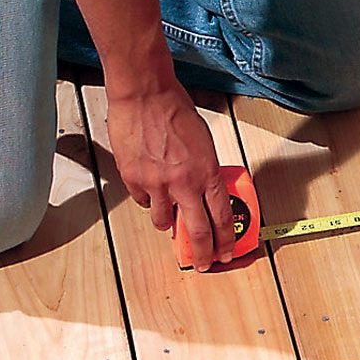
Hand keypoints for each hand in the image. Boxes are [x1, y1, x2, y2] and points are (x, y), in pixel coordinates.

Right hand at [107, 78, 235, 269]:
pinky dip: (148, 199)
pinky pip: (143, 201)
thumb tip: (203, 192)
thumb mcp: (204, 143)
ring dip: (168, 223)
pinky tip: (151, 188)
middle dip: (203, 252)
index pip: (221, 216)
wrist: (145, 95)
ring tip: (170, 217)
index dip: (225, 240)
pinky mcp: (133, 180)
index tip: (226, 253)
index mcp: (207, 172)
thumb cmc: (176, 111)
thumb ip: (204, 171)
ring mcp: (156, 184)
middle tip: (204, 263)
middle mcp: (183, 183)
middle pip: (197, 230)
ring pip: (163, 221)